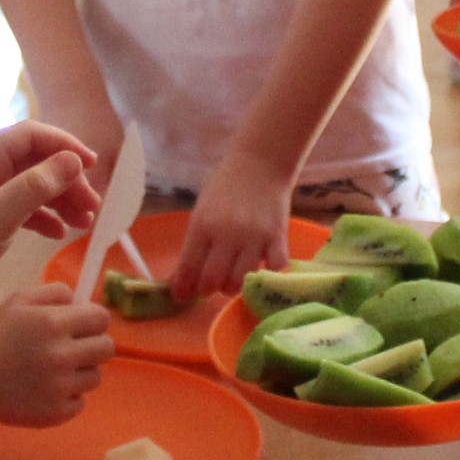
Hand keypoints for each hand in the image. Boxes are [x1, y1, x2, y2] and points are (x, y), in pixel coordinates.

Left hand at [0, 122, 98, 292]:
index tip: (93, 166)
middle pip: (35, 162)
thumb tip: (72, 161)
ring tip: (84, 223)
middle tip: (92, 208)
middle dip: (67, 181)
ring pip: (31, 186)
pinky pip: (20, 208)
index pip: (32, 135)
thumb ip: (36, 187)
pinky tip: (59, 234)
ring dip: (59, 201)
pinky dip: (42, 217)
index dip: (65, 146)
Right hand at [0, 285, 114, 424]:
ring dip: (81, 372)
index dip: (93, 320)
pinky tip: (46, 390)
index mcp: (54, 323)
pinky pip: (80, 402)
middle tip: (73, 349)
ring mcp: (59, 387)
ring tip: (56, 371)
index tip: (83, 326)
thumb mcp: (19, 301)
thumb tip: (81, 301)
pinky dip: (67, 397)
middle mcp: (61, 355)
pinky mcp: (55, 412)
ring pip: (96, 377)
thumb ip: (54, 292)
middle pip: (107, 348)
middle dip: (93, 345)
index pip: (101, 319)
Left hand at [164, 155, 295, 304]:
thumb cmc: (225, 186)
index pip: (189, 267)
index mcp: (203, 225)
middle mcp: (227, 233)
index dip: (183, 288)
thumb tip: (180, 278)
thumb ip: (194, 244)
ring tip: (232, 279)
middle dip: (207, 290)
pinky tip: (260, 266)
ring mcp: (254, 236)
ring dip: (233, 287)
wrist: (260, 163)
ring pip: (241, 281)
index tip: (181, 296)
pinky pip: (273, 269)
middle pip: (213, 280)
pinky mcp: (278, 237)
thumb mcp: (202, 211)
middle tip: (209, 287)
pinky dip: (266, 274)